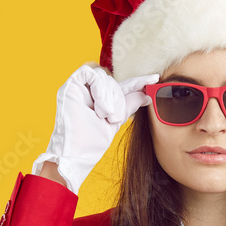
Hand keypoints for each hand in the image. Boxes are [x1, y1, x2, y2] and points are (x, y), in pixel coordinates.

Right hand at [33, 63, 158, 192]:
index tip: (155, 78)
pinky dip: (99, 88)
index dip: (138, 81)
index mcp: (103, 100)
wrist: (78, 152)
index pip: (123, 86)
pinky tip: (99, 106)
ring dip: (109, 97)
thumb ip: (129, 105)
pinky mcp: (70, 85)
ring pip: (104, 77)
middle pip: (114, 81)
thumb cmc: (93, 142)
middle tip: (114, 117)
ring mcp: (80, 88)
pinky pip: (90, 73)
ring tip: (105, 115)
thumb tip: (146, 94)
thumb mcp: (117, 120)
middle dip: (118, 99)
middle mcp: (90, 92)